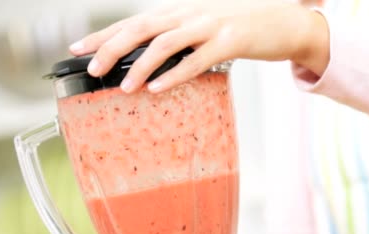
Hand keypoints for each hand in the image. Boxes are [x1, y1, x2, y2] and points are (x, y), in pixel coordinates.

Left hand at [68, 0, 329, 93]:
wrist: (289, 22)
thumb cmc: (248, 27)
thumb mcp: (210, 27)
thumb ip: (184, 38)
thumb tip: (155, 62)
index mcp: (183, 10)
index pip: (136, 20)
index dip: (105, 33)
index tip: (79, 48)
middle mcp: (192, 12)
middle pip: (142, 27)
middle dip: (112, 47)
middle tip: (91, 68)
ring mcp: (212, 25)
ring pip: (166, 42)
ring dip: (141, 65)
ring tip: (124, 86)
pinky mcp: (232, 41)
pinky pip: (197, 59)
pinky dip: (174, 74)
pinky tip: (157, 88)